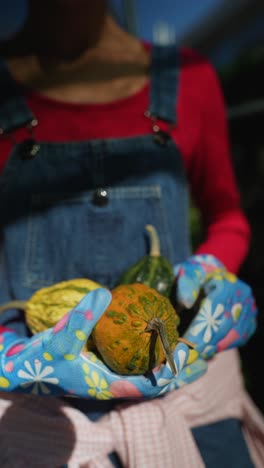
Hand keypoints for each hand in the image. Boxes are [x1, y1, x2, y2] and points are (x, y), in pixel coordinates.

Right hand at [0, 288, 206, 397]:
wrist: (26, 370)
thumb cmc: (42, 360)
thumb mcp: (60, 339)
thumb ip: (82, 318)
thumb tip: (108, 293)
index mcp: (108, 385)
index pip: (148, 384)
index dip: (171, 373)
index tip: (191, 358)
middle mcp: (113, 384)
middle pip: (154, 382)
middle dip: (177, 373)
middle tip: (202, 358)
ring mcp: (109, 377)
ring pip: (145, 374)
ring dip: (166, 365)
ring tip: (187, 350)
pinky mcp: (103, 368)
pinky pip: (132, 364)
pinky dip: (148, 356)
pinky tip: (155, 341)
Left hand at [174, 254, 256, 358]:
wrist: (212, 273)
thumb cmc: (196, 273)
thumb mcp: (188, 272)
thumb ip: (186, 284)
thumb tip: (186, 302)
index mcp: (228, 283)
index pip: (214, 311)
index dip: (199, 329)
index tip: (184, 343)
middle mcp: (243, 296)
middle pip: (225, 326)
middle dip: (205, 343)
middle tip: (187, 356)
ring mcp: (249, 309)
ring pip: (234, 335)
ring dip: (215, 347)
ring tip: (196, 355)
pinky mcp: (250, 319)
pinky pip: (240, 338)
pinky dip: (224, 346)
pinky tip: (209, 350)